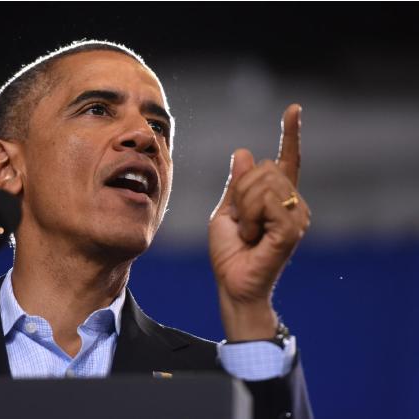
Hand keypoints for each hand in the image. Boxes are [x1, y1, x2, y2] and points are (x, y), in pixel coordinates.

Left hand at [208, 104, 310, 340]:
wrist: (232, 282)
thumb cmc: (229, 251)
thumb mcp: (227, 210)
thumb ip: (238, 184)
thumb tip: (244, 152)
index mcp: (277, 197)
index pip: (286, 160)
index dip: (290, 134)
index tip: (294, 109)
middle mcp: (292, 203)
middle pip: (263, 168)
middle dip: (240, 191)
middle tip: (241, 223)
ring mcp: (296, 215)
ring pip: (263, 183)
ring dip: (244, 208)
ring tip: (248, 233)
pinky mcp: (292, 228)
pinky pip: (266, 202)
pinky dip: (250, 217)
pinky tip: (254, 237)